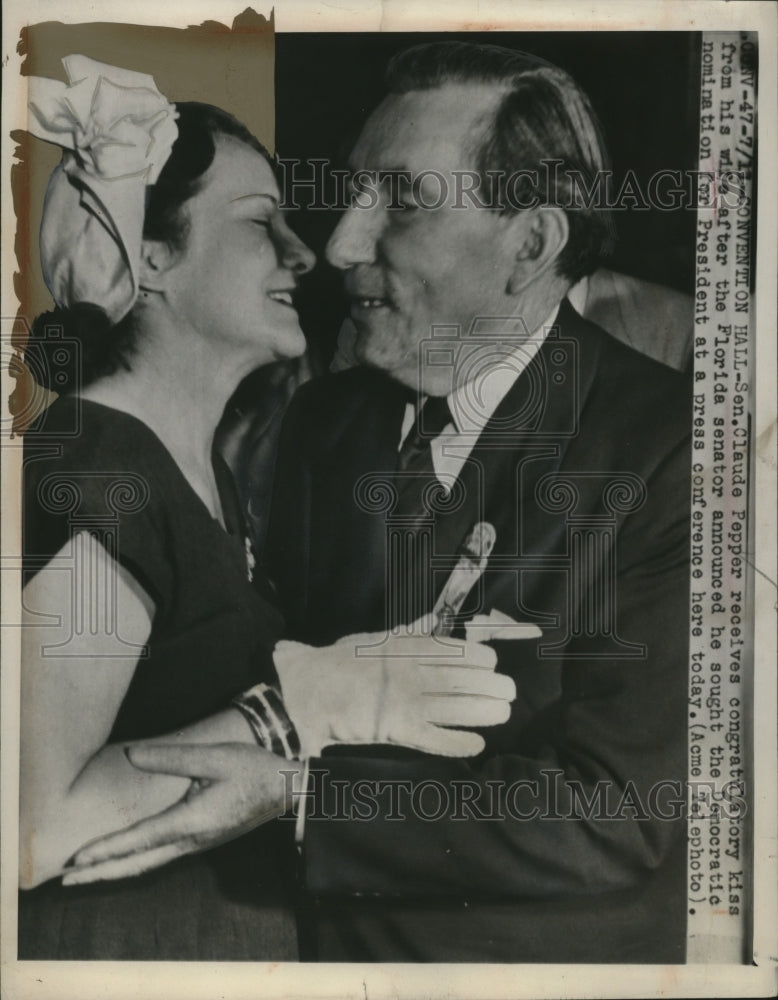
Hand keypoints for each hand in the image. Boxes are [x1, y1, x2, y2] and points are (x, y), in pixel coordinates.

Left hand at [61, 742, 299, 885]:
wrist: (286, 790)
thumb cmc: (253, 771)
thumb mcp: (214, 757)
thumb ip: (171, 757)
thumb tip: (131, 755)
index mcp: (191, 822)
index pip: (140, 840)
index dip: (106, 849)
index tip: (78, 859)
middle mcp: (190, 840)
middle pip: (138, 863)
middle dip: (101, 872)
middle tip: (67, 880)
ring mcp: (197, 844)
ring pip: (148, 864)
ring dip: (116, 869)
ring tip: (88, 873)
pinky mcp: (202, 839)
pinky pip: (160, 857)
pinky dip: (135, 862)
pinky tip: (127, 858)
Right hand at [273, 615, 522, 757]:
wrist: (306, 691)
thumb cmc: (339, 662)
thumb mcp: (375, 639)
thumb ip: (408, 632)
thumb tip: (431, 620)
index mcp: (406, 647)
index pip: (455, 649)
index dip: (480, 657)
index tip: (493, 662)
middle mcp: (411, 672)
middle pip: (464, 678)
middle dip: (492, 684)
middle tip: (509, 690)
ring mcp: (405, 701)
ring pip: (457, 707)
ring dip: (485, 710)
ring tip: (503, 712)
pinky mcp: (397, 730)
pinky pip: (435, 739)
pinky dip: (459, 743)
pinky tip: (477, 744)